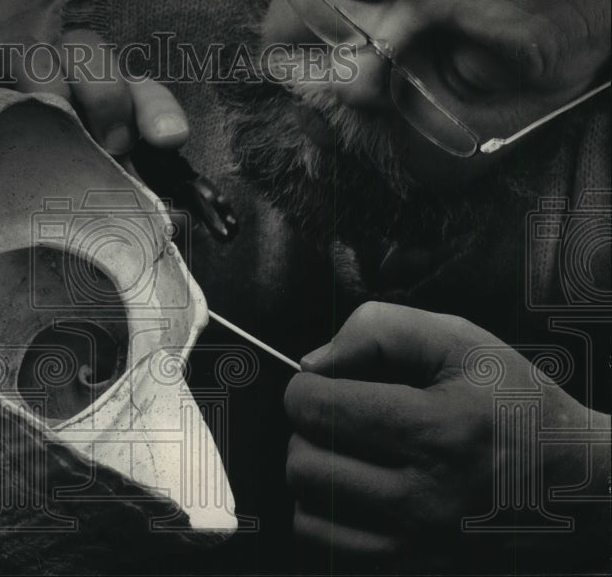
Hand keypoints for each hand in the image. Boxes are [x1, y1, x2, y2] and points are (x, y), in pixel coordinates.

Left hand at [284, 301, 609, 570]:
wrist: (581, 487)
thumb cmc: (517, 406)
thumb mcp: (463, 342)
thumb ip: (379, 331)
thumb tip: (312, 363)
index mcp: (436, 431)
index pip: (315, 408)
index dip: (308, 386)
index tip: (329, 384)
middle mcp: (424, 498)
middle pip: (303, 462)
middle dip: (308, 433)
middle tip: (341, 421)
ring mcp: (418, 547)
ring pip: (307, 514)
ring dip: (316, 480)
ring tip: (351, 459)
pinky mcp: (415, 573)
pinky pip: (329, 553)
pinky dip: (328, 524)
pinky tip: (356, 497)